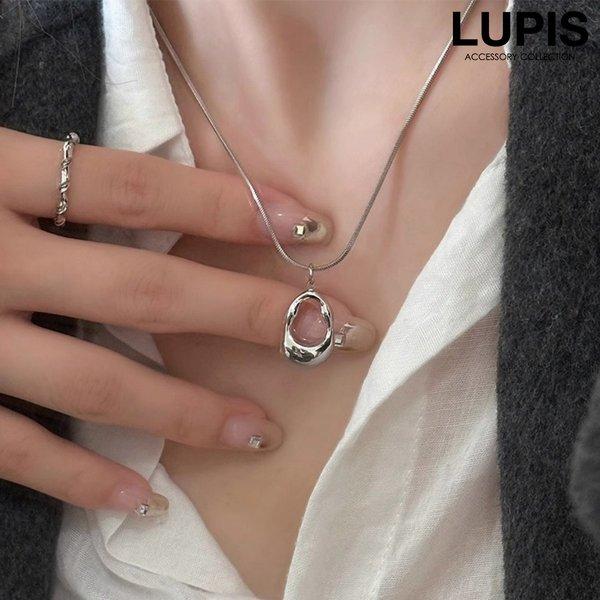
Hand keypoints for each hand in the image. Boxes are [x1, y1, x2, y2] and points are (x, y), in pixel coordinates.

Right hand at [0, 127, 373, 513]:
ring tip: (262, 430)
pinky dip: (78, 478)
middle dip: (245, 314)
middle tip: (327, 332)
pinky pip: (10, 450)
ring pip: (91, 385)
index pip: (137, 186)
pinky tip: (142, 498)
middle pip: (142, 292)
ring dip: (186, 413)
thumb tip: (178, 202)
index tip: (307, 224)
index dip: (228, 204)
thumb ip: (59, 182)